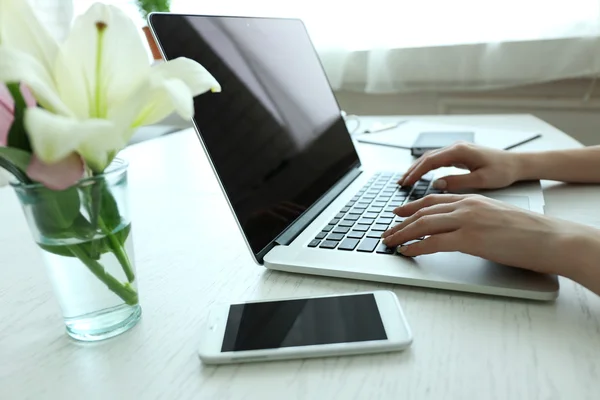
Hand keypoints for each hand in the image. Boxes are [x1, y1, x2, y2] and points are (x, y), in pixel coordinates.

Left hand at [381, 194, 581, 275]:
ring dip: (402, 234)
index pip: (433, 200)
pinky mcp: (469, 239)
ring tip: (390, 242)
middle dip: (401, 223)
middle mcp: (466, 206)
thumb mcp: (495, 216)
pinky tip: (407, 252)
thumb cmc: (528, 232)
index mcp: (472, 199)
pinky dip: (416, 247)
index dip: (412, 207)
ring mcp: (467, 221)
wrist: (549, 238)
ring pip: (423, 225)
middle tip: (387, 231)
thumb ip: (474, 218)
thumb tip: (457, 230)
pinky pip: (433, 243)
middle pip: (423, 212)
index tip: (398, 213)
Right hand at [399, 142, 523, 190]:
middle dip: (412, 170)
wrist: (517, 164)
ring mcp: (458, 150)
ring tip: (406, 180)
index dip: (416, 173)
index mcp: (460, 151)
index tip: (406, 183)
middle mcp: (457, 147)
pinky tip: (421, 175)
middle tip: (400, 183)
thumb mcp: (481, 180)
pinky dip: (427, 167)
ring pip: (431, 158)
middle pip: (427, 157)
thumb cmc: (503, 171)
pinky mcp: (460, 155)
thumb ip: (457, 181)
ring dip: (418, 168)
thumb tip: (436, 184)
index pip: (430, 161)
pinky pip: (438, 160)